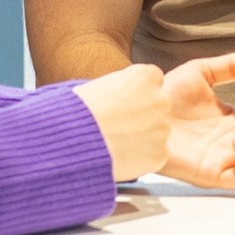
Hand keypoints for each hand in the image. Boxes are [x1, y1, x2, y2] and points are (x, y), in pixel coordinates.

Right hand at [71, 63, 171, 181]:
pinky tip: (120, 156)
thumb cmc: (77, 111)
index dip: (133, 95)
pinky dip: (140, 159)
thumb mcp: (101, 85)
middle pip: (158, 107)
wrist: (72, 139)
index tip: (119, 104)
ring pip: (156, 133)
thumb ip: (123, 89)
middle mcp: (161, 100)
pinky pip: (154, 156)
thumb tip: (126, 97)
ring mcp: (162, 128)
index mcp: (148, 76)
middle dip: (143, 116)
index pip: (151, 82)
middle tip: (117, 125)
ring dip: (142, 138)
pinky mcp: (159, 154)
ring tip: (114, 142)